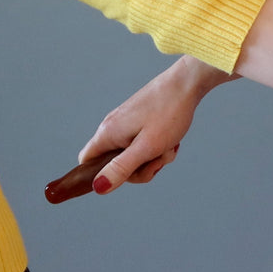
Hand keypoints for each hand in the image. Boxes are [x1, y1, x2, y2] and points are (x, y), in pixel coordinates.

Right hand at [77, 56, 230, 193]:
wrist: (187, 84)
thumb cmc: (168, 113)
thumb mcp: (146, 148)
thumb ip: (121, 169)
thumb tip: (97, 187)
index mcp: (107, 133)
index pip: (86, 163)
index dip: (99, 176)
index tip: (125, 176)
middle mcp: (112, 127)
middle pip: (115, 164)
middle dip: (140, 168)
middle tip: (158, 157)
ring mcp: (126, 124)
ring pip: (134, 155)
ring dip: (154, 157)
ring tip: (169, 145)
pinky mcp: (140, 121)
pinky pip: (144, 144)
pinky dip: (159, 147)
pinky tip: (172, 140)